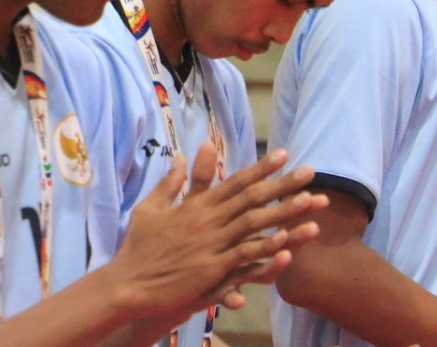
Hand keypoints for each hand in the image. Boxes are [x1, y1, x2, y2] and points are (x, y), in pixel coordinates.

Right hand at [104, 143, 327, 320]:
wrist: (125, 284)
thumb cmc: (138, 246)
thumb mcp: (151, 207)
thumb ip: (172, 182)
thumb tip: (180, 153)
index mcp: (197, 205)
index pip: (236, 181)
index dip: (261, 168)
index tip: (284, 154)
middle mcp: (207, 221)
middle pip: (252, 198)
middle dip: (284, 184)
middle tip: (311, 172)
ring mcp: (210, 245)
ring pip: (254, 225)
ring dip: (284, 213)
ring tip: (310, 202)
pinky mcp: (210, 270)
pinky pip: (243, 258)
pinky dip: (264, 250)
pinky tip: (286, 245)